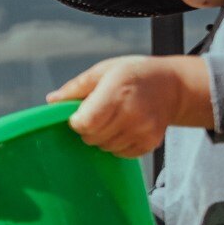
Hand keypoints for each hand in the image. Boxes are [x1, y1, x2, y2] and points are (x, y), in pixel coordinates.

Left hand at [47, 55, 208, 158]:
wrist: (172, 85)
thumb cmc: (132, 74)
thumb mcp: (104, 71)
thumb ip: (76, 87)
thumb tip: (51, 101)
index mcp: (117, 91)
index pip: (86, 122)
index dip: (77, 121)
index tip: (79, 114)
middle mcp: (132, 112)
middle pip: (92, 137)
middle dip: (88, 129)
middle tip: (98, 115)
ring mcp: (143, 130)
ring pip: (105, 147)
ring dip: (102, 137)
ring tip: (113, 119)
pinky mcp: (150, 143)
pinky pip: (120, 153)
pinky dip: (116, 144)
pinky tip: (124, 128)